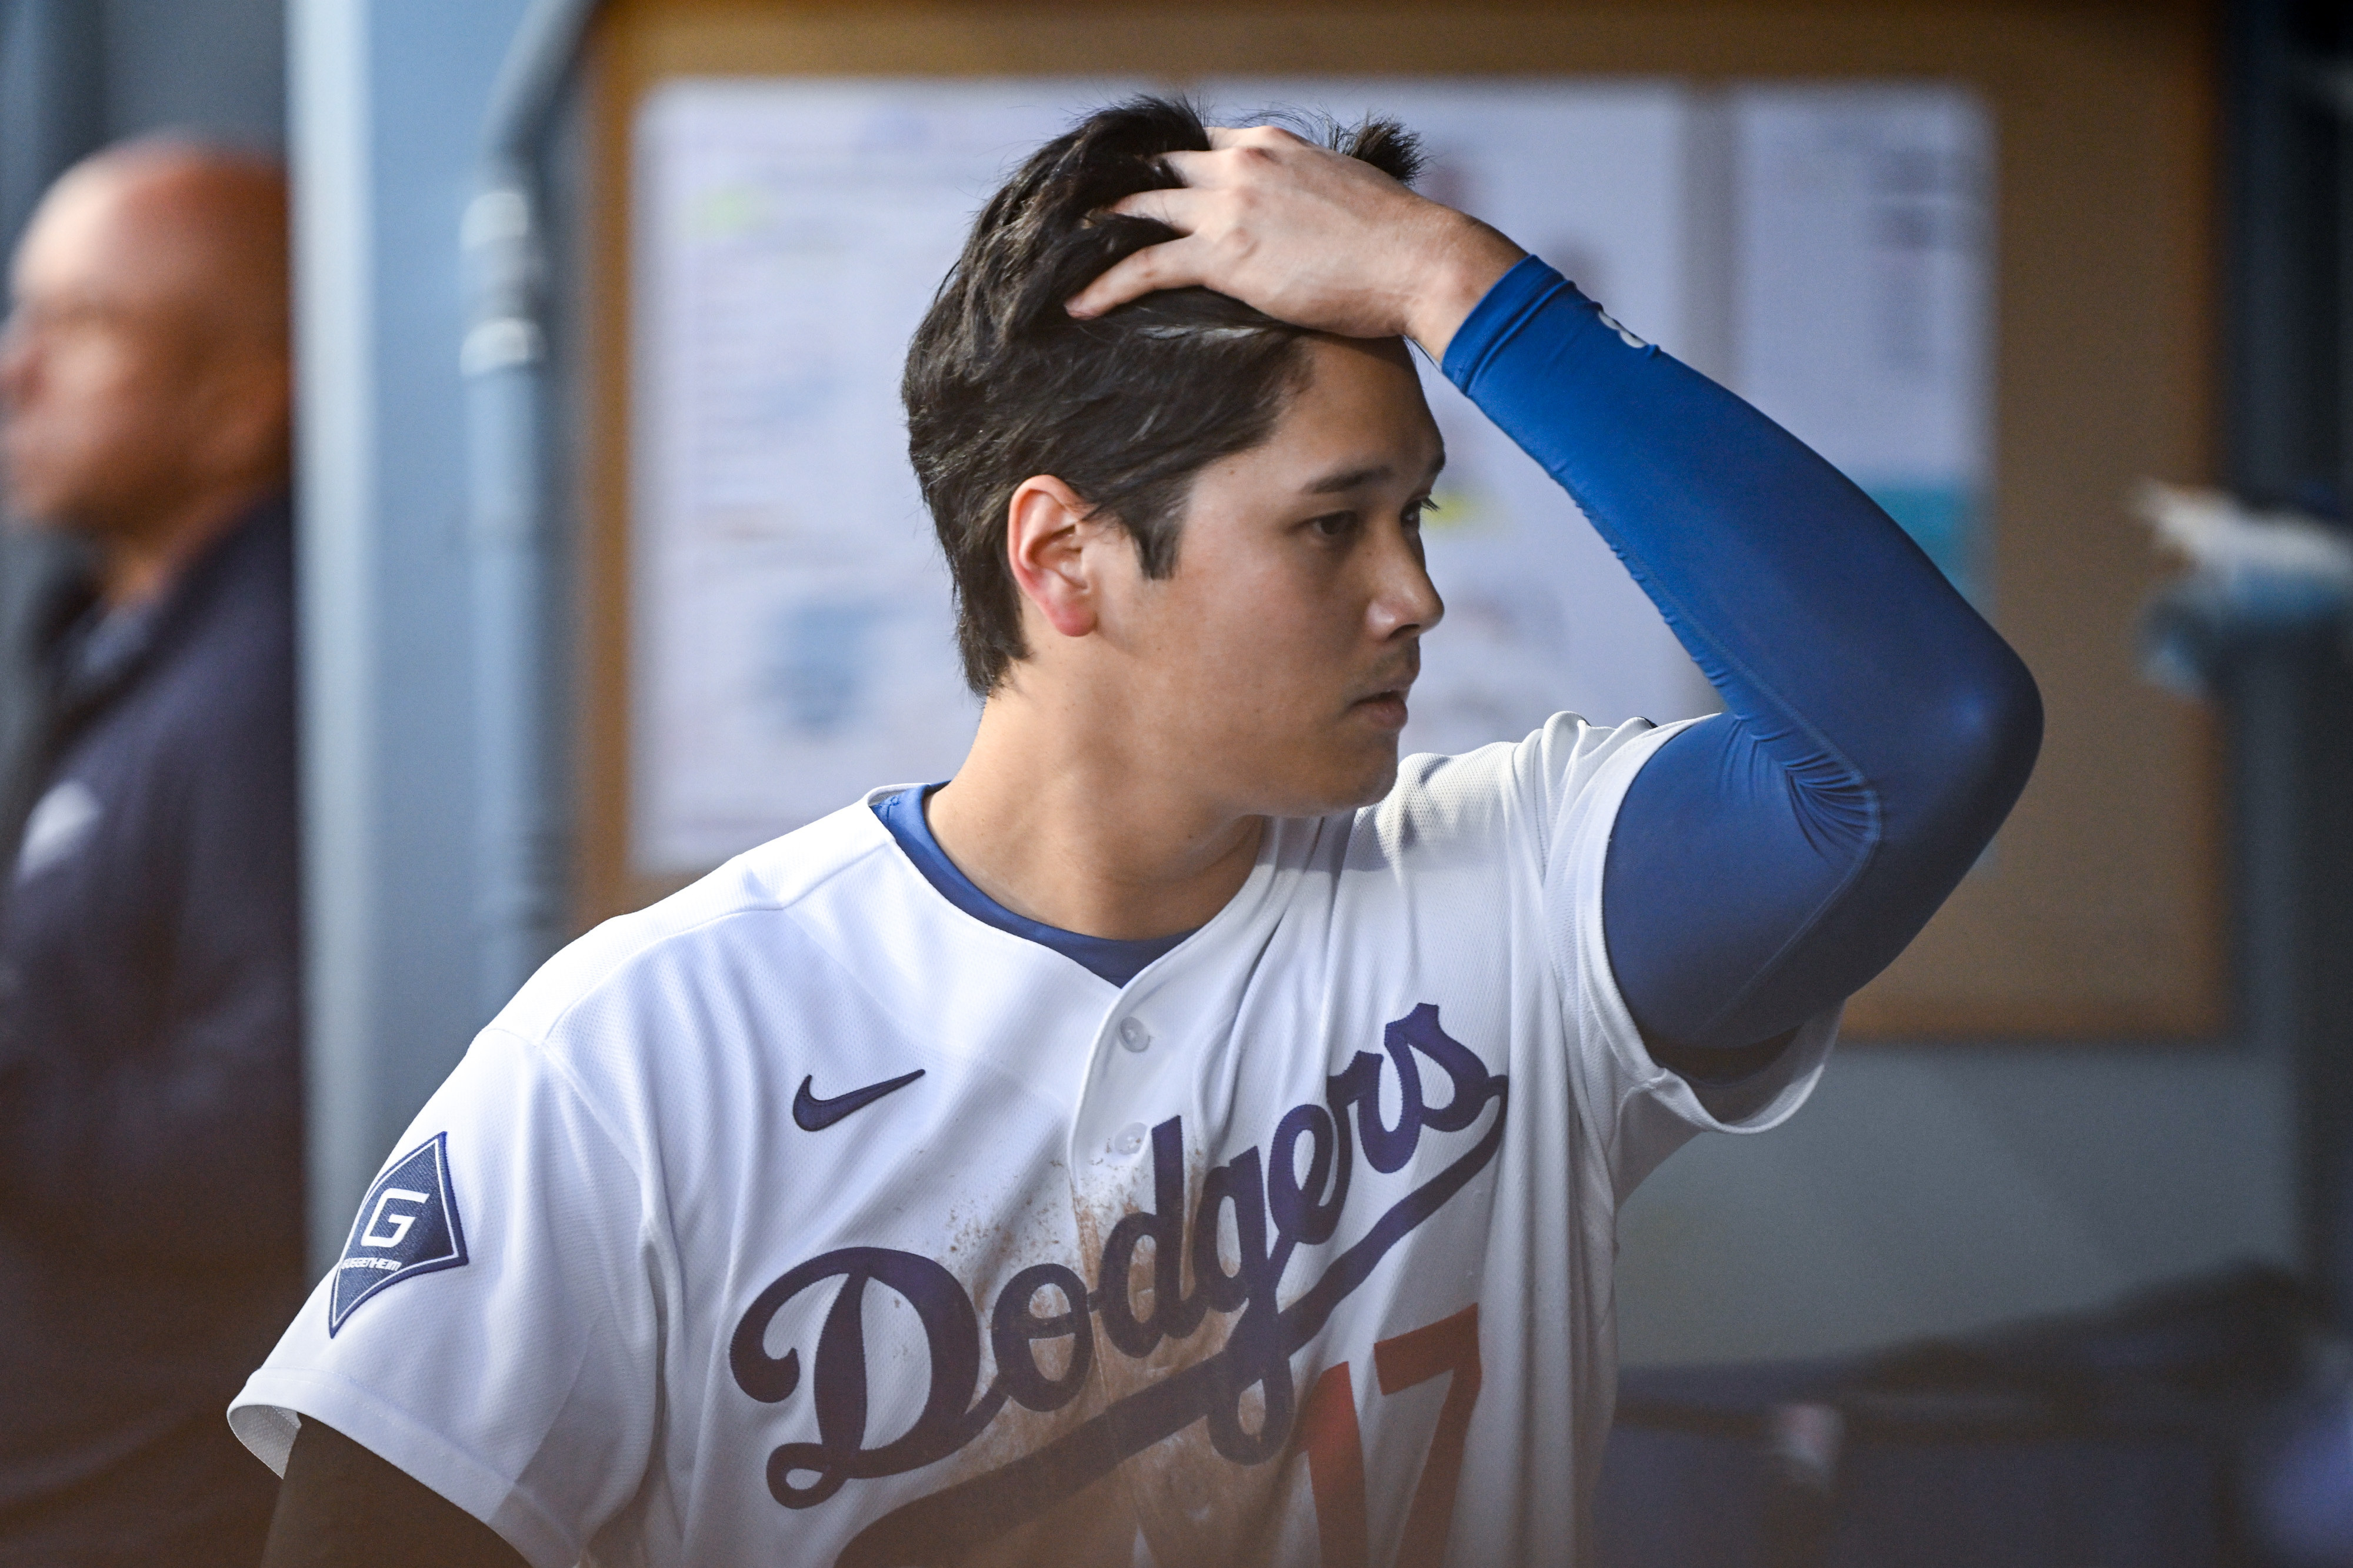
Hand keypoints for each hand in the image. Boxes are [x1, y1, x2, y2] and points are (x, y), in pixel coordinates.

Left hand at [1064, 125, 1525, 360]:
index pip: (1190, 147)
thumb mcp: (1343, 194)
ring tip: (1053, 260)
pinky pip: (1146, 265)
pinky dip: (1106, 285)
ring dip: (1091, 235)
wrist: (1421, 260)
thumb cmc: (1395, 242)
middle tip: (1069, 221)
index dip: (1154, 170)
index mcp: (1267, 145)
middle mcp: (1241, 163)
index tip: (1125, 192)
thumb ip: (1301, 195)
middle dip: (1107, 193)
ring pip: (1136, 210)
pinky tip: (1079, 305)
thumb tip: (1296, 222)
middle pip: (1151, 169)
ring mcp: (1230, 204)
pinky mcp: (1227, 253)